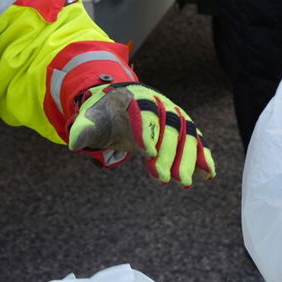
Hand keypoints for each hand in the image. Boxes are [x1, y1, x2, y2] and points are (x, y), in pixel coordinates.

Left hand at [69, 83, 216, 186]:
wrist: (123, 103)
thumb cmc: (106, 113)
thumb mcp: (92, 118)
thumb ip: (84, 128)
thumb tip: (74, 142)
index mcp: (137, 98)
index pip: (144, 114)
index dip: (147, 133)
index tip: (148, 153)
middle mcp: (160, 104)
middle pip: (169, 127)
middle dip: (169, 153)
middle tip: (164, 179)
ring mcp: (174, 115)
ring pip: (186, 135)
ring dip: (188, 158)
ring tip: (184, 182)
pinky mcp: (182, 128)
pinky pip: (196, 141)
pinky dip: (203, 156)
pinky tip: (208, 174)